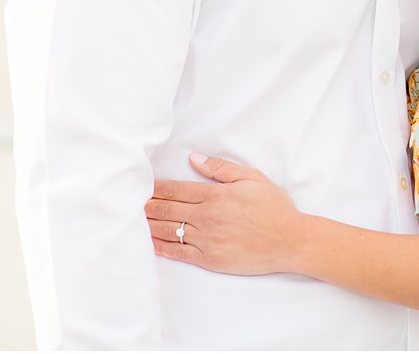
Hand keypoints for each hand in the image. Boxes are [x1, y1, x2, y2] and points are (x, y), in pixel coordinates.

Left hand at [146, 153, 301, 275]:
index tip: (142, 187)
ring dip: (148, 224)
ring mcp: (205, 239)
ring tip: (134, 221)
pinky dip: (160, 247)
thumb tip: (194, 159)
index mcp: (215, 195)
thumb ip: (221, 168)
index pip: (175, 190)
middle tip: (130, 203)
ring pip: (167, 230)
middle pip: (166, 209)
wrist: (289, 240)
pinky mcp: (208, 259)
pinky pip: (177, 252)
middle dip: (146, 205)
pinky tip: (150, 243)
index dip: (155, 188)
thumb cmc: (273, 208)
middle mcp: (206, 217)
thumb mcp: (252, 178)